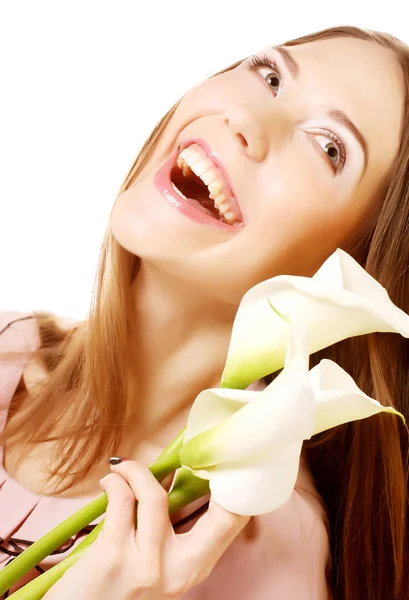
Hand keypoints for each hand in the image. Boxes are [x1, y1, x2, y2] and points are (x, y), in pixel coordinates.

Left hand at [43, 460, 249, 599]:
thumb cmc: (115, 587)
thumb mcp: (155, 563)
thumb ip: (168, 526)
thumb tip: (170, 471)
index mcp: (193, 567)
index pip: (231, 521)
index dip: (236, 484)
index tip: (221, 456)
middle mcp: (179, 571)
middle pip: (220, 513)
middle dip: (213, 471)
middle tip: (192, 450)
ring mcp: (147, 565)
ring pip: (153, 495)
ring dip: (136, 470)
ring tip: (123, 467)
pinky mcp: (113, 556)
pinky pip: (121, 499)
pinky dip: (115, 481)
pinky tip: (109, 481)